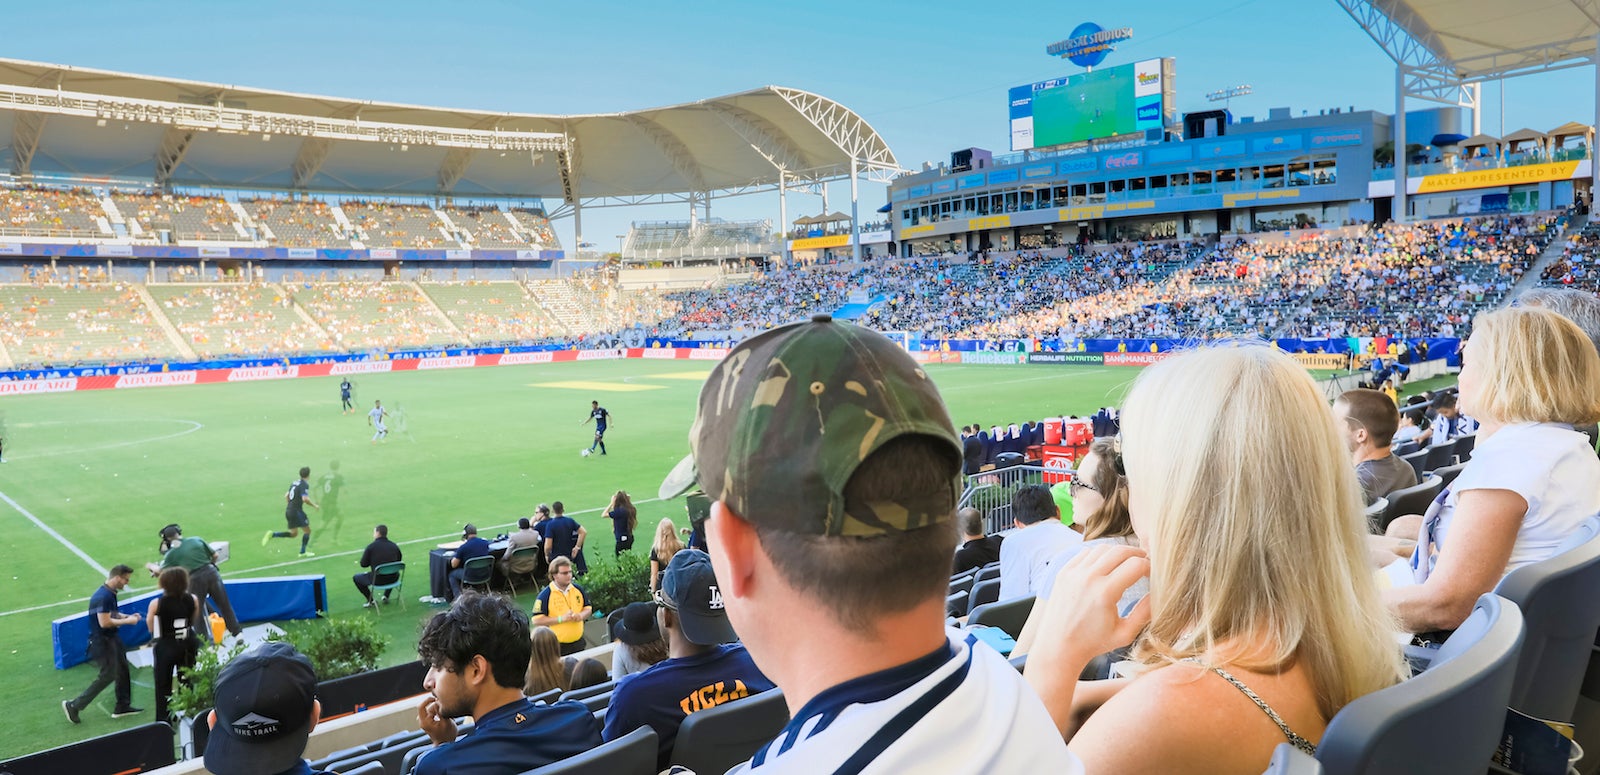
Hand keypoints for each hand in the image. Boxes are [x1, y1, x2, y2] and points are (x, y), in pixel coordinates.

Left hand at [417, 696, 458, 744]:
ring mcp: (426, 722)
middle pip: (428, 707)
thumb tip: (437, 702)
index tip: (436, 698)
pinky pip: (434, 713)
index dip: (427, 700)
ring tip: (448, 717)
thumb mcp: (446, 721)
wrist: (446, 744)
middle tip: (446, 710)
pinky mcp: (430, 722)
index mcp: (425, 722)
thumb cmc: (447, 735)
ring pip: (432, 709)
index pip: (421, 706)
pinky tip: (445, 718)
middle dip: (438, 707)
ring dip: (440, 710)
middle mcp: (423, 721)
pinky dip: (439, 713)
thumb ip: (441, 710)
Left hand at [1030, 544, 1151, 671]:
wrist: (1058, 646)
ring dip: (1118, 553)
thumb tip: (1159, 594)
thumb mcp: (1125, 633)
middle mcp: (1088, 578)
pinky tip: (1105, 566)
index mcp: (1105, 592)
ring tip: (1126, 564)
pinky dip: (1099, 555)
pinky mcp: (1063, 572)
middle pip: (1121, 550)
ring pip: (1103, 548)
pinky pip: (1086, 553)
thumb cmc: (1093, 643)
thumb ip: (1145, 613)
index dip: (1150, 567)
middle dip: (1137, 555)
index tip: (1152, 576)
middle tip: (1144, 564)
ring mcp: (1073, 572)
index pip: (1136, 565)